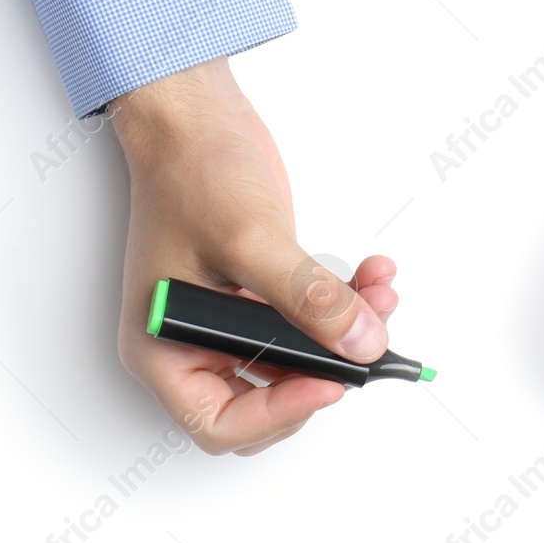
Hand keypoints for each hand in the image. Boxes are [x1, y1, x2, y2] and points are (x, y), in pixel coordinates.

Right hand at [110, 57, 398, 454]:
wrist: (196, 119)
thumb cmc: (190, 172)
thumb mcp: (251, 240)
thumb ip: (308, 298)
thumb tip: (361, 343)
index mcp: (163, 349)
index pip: (221, 423)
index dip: (278, 413)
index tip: (329, 381)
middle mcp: (193, 344)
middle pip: (266, 402)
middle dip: (323, 372)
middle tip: (363, 341)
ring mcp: (229, 321)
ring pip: (299, 362)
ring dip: (346, 336)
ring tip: (380, 296)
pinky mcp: (260, 295)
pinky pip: (309, 323)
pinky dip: (344, 305)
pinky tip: (370, 275)